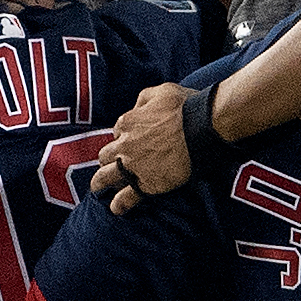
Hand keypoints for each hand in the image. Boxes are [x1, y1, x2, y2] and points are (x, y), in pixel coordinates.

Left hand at [91, 83, 194, 213]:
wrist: (202, 128)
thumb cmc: (185, 106)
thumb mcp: (161, 91)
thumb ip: (144, 99)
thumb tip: (137, 108)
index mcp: (127, 122)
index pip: (117, 132)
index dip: (123, 137)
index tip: (131, 141)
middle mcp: (124, 145)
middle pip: (106, 155)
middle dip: (108, 160)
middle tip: (110, 165)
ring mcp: (133, 166)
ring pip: (107, 176)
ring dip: (101, 182)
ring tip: (99, 188)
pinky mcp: (146, 183)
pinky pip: (127, 197)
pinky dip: (120, 204)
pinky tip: (116, 209)